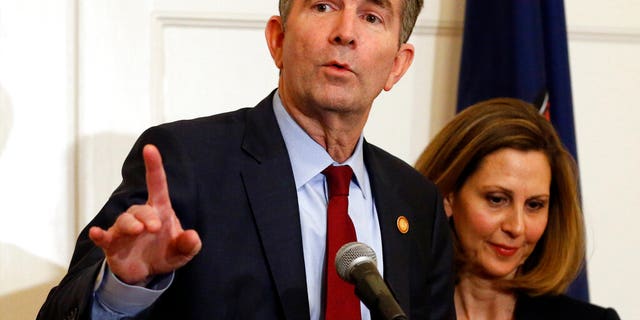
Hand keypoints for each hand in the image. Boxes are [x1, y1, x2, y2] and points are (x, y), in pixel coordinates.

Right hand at [89, 144, 201, 284]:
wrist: (146, 272)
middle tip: (155, 227)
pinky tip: (96, 233)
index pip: (157, 184)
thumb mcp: (182, 251)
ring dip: (130, 224)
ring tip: (139, 231)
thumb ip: (189, 245)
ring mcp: (124, 229)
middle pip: (140, 209)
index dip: (154, 166)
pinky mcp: (112, 244)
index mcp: (159, 211)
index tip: (150, 148)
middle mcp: (140, 216)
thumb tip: (193, 237)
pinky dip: (99, 235)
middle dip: (147, 216)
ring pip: (123, 220)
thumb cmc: (165, 252)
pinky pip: (104, 237)